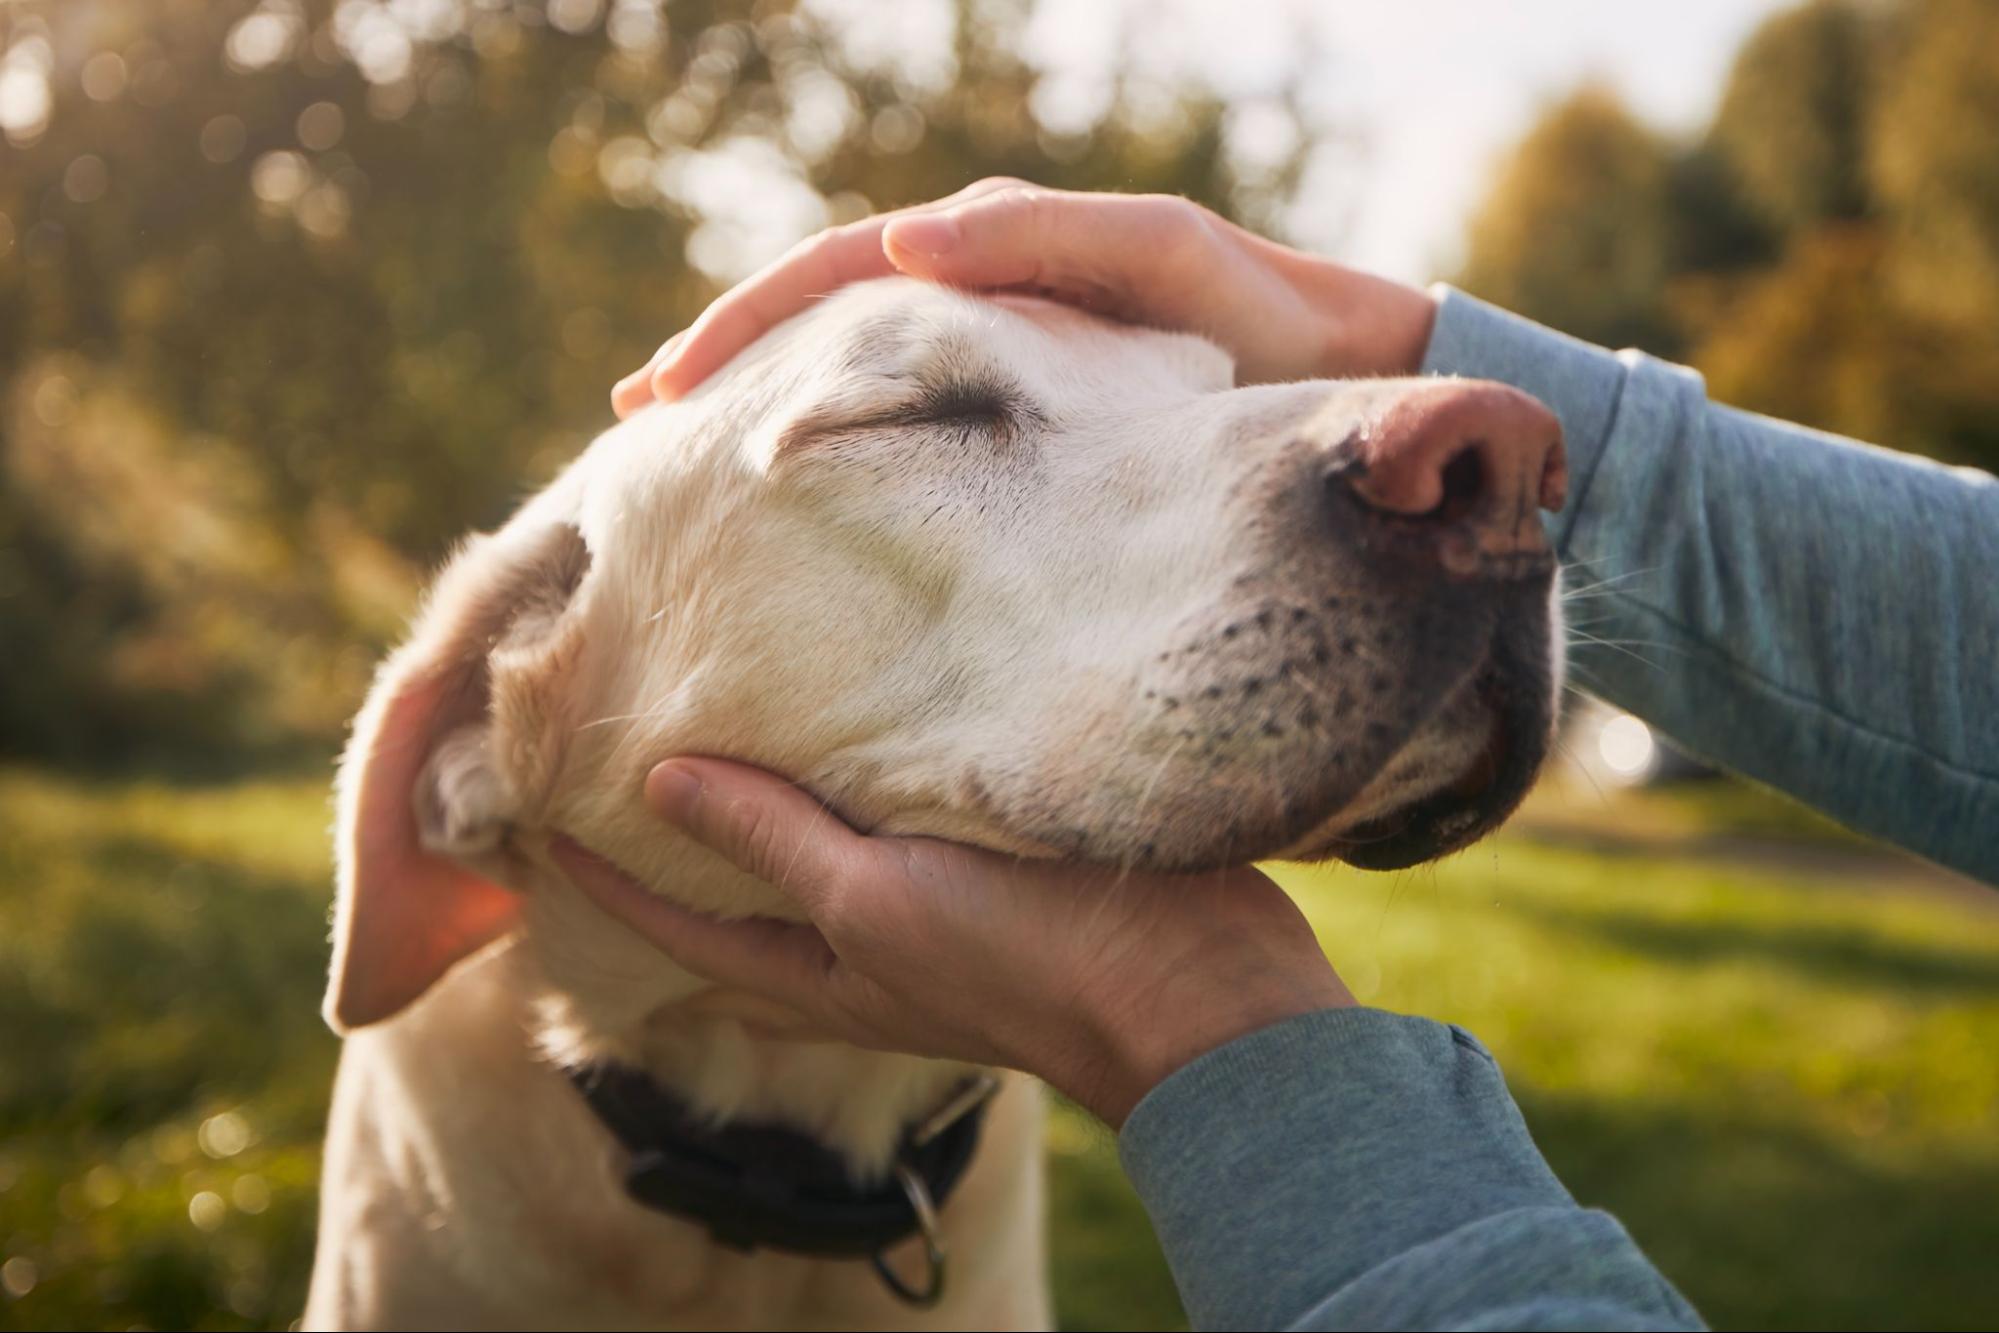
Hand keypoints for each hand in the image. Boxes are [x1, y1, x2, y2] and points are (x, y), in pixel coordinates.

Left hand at [552, 758, 1353, 1126]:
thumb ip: (775, 843)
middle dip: (678, 849)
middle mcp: (864, 948)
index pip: (679, 926)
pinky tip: (860, 722)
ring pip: (821, 856)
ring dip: (768, 807)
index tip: (537, 819)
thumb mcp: (877, 900)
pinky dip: (859, 780)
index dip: (605, 880)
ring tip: (722, 731)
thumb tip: (660, 782)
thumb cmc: (1024, 958)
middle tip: (616, 771)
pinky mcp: (994, 867)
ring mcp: (932, 912)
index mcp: (823, 971)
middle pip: (743, 899)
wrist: (1193, 988)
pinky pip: (900, 820)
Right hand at [611, 181, 1438, 416]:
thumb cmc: (1261, 319)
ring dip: (770, 402)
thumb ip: (1049, 242)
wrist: (1345, 377)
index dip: (745, 326)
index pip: (837, 275)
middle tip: (638, 422)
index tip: (668, 389)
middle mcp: (981, 291)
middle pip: (821, 316)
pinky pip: (911, 417)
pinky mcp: (1027, 416)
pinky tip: (802, 488)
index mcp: (994, 248)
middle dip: (726, 361)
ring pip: (855, 370)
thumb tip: (908, 249)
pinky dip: (843, 438)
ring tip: (688, 456)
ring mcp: (998, 354)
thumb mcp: (1163, 261)